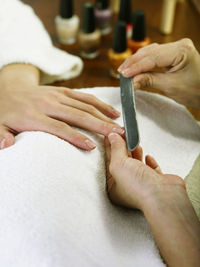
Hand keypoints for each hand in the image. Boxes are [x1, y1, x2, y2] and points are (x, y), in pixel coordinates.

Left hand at [0, 64, 122, 149]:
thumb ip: (1, 136)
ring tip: (119, 126)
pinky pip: (84, 96)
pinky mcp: (63, 91)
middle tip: (117, 136)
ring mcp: (57, 95)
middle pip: (78, 115)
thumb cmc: (5, 113)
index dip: (75, 137)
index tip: (92, 146)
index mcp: (32, 116)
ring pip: (85, 104)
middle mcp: (48, 104)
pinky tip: (112, 111)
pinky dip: (100, 104)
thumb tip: (7, 145)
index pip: (58, 127)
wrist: (7, 89)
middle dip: (99, 126)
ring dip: (104, 115)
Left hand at [105, 133, 184, 209]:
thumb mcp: (119, 164)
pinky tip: (147, 156)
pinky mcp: (156, 181)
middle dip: (122, 147)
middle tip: (122, 133)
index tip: (110, 134)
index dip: (109, 147)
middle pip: (122, 162)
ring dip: (134, 152)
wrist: (163, 196)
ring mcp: (142, 184)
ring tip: (133, 142)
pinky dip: (148, 161)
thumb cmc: (138, 187)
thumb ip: (116, 149)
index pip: (108, 162)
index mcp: (113, 187)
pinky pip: (150, 169)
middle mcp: (127, 187)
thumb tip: (113, 137)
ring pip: (136, 164)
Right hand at [118, 38, 199, 108]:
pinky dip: (144, 62)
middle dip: (134, 62)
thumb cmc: (195, 90)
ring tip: (125, 71)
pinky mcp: (172, 54)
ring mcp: (176, 48)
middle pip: (150, 52)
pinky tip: (135, 68)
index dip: (136, 66)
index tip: (124, 74)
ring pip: (150, 52)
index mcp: (182, 50)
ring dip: (137, 61)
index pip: (153, 57)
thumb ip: (149, 81)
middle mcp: (179, 45)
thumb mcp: (171, 86)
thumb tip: (131, 81)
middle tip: (121, 73)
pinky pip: (154, 56)